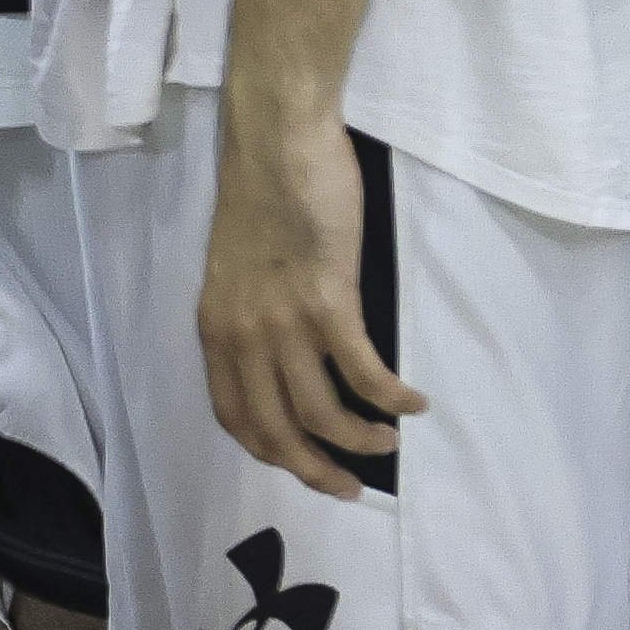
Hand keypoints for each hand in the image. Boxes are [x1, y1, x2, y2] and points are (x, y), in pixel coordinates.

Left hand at [200, 102, 424, 498]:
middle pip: (276, 432)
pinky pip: (364, 374)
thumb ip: (252, 319)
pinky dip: (392, 398)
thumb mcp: (237, 271)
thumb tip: (287, 362)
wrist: (277, 141)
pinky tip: (413, 403)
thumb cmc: (262, 195)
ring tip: (387, 442)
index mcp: (216, 328)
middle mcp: (243, 336)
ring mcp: (283, 322)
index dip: (270, 451)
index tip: (300, 465)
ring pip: (322, 414)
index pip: (234, 415)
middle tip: (351, 488)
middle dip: (316, 471)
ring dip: (360, 440)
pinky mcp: (328, 303)